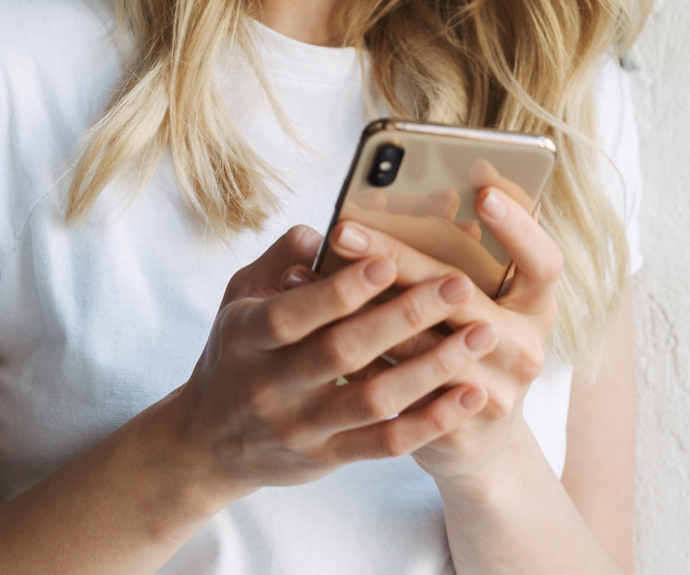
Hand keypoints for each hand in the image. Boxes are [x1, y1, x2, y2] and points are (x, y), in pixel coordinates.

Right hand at [160, 224, 501, 499]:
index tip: (388, 260)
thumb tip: (320, 230)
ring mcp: (301, 427)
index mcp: (246, 336)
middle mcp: (270, 385)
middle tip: (458, 286)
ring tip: (481, 334)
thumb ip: (278, 259)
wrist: (208, 444)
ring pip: (374, 400)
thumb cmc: (235, 352)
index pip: (292, 314)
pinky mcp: (327, 459)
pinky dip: (431, 421)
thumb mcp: (238, 298)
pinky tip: (470, 394)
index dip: (339, 290)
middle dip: (405, 316)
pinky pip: (386, 444)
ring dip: (433, 368)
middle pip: (343, 352)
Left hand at [320, 186, 562, 481]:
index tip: (482, 191)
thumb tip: (432, 200)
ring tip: (305, 274)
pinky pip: (395, 385)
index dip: (518, 228)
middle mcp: (525, 349)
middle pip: (461, 294)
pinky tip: (313, 328)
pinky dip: (352, 353)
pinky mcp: (456, 429)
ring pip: (420, 341)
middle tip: (344, 231)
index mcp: (537, 307)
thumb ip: (462, 256)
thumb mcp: (485, 301)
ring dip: (358, 306)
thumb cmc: (471, 347)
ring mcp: (496, 393)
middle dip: (397, 257)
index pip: (543, 261)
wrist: (479, 443)